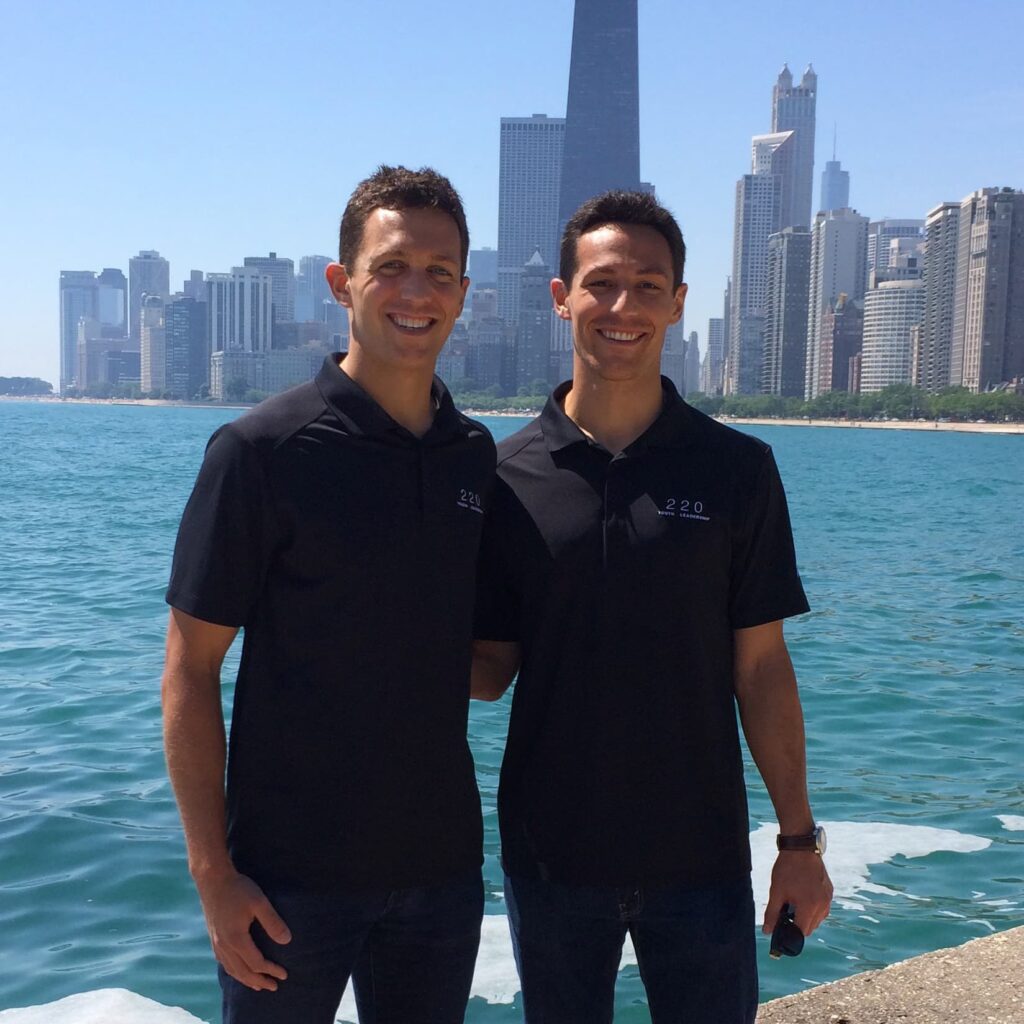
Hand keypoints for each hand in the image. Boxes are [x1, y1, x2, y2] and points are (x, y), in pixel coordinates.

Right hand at [195, 869, 291, 990]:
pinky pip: (224, 963)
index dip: (271, 970)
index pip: (256, 963)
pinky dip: (234, 971)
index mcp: (236, 939)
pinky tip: (239, 970)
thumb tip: (287, 940)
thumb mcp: (259, 902)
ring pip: (232, 970)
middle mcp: (224, 946)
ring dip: (246, 979)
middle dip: (260, 981)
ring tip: (258, 985)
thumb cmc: (238, 889)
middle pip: (243, 972)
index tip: (284, 974)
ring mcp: (216, 943)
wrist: (213, 880)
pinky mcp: (213, 938)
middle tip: (274, 986)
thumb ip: (273, 922)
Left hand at [762, 852, 832, 937]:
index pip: (801, 932)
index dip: (789, 933)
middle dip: (797, 924)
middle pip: (810, 927)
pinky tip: (803, 896)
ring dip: (806, 917)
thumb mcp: (776, 891)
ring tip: (794, 901)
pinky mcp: (830, 891)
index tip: (781, 928)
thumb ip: (772, 913)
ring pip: (817, 919)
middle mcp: (822, 905)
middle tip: (786, 911)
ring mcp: (828, 898)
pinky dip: (813, 908)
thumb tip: (767, 931)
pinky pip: (822, 908)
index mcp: (809, 907)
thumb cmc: (787, 868)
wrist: (800, 847)